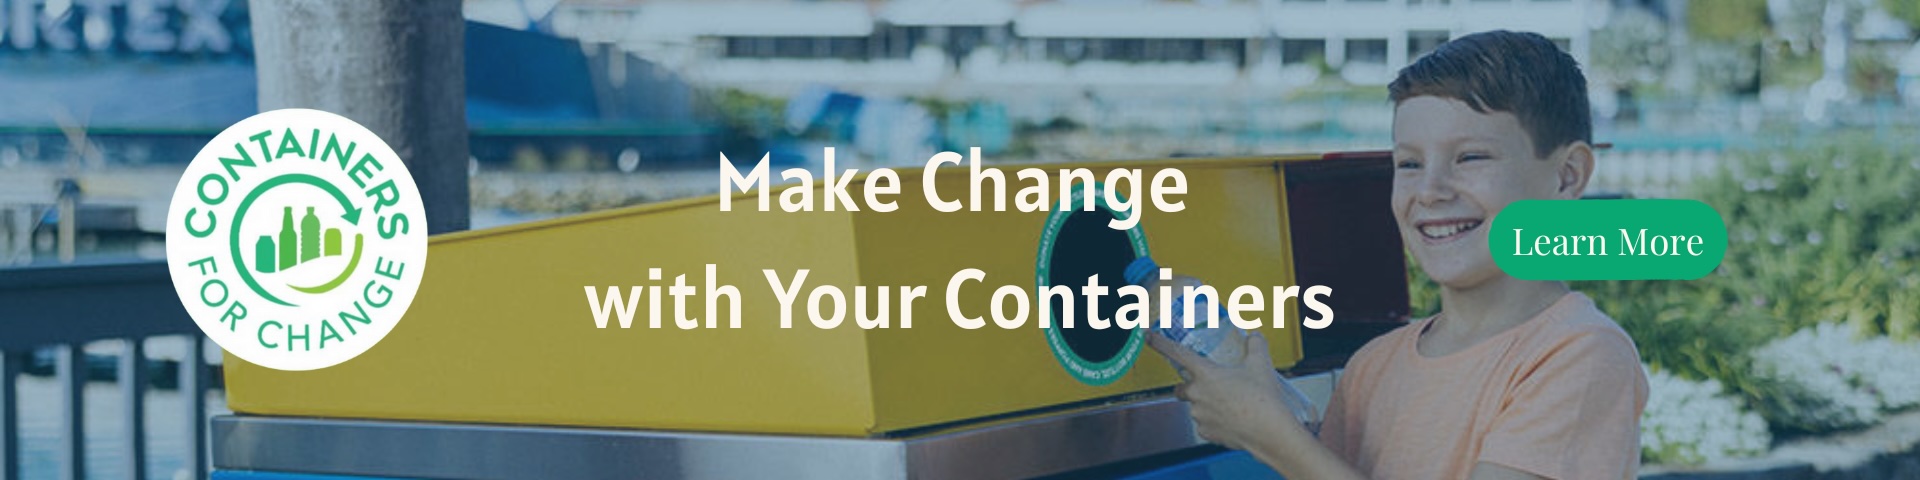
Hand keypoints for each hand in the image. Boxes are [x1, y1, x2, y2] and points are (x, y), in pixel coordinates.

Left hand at [1146, 330, 1302, 451]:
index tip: (1148, 336)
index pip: (1176, 353)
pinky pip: (1205, 424)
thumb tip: (1254, 337)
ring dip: (1205, 403)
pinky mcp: (1206, 433)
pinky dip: (1214, 420)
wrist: (1270, 432)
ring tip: (1230, 403)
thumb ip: (1255, 345)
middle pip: (1182, 387)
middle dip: (1191, 384)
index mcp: (1205, 374)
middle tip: (1212, 383)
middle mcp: (1196, 395)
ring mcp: (1199, 415)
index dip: (1160, 343)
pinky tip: (1231, 419)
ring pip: (1195, 406)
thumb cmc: (1263, 398)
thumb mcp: (1261, 364)